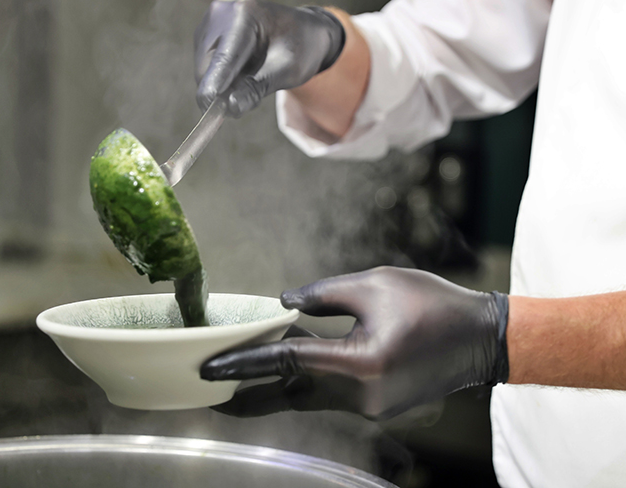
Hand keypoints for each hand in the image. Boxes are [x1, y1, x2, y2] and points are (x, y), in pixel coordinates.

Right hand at [194, 0, 344, 116]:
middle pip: (208, 66)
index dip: (214, 83)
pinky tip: (243, 71)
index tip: (207, 106)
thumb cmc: (299, 49)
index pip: (224, 56)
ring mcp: (210, 22)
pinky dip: (220, 78)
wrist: (302, 32)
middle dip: (223, 90)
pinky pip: (205, 67)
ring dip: (223, 85)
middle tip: (251, 99)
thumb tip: (231, 107)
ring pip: (204, 70)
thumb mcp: (286, 71)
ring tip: (254, 77)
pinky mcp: (205, 33)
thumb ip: (257, 88)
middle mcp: (221, 12)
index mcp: (245, 14)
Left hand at [201, 266, 508, 419]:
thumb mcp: (374, 284)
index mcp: (361, 361)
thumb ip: (323, 294)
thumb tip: (285, 305)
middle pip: (289, 394)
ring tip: (235, 389)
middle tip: (210, 396)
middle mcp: (361, 394)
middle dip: (248, 396)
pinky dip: (301, 387)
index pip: (287, 362)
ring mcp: (370, 406)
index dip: (244, 363)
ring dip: (272, 393)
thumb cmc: (431, 304)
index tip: (210, 369)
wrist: (480, 339)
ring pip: (307, 399)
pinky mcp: (376, 406)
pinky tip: (281, 377)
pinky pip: (327, 398)